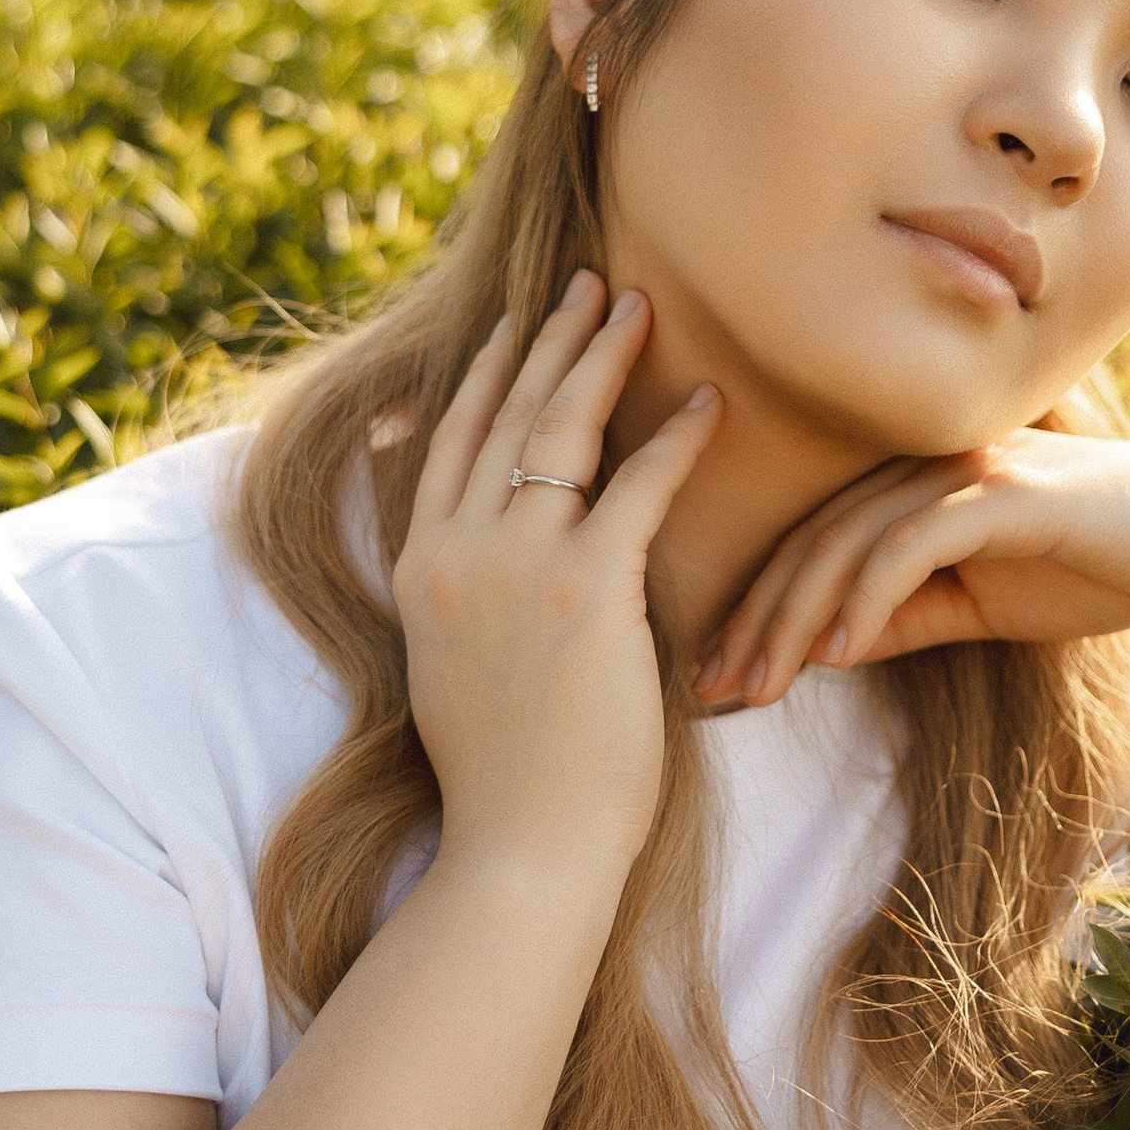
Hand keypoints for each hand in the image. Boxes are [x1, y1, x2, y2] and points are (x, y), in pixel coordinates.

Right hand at [396, 276, 720, 887]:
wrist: (521, 846)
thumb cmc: (506, 779)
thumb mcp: (452, 670)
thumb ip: (461, 602)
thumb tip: (478, 568)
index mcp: (421, 570)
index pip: (450, 443)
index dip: (487, 377)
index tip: (514, 326)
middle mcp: (456, 552)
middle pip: (504, 416)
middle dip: (549, 340)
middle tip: (589, 283)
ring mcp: (515, 566)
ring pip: (559, 430)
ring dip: (600, 358)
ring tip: (638, 307)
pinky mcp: (585, 588)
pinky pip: (636, 487)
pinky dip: (676, 438)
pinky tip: (709, 401)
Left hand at [693, 432, 1129, 706]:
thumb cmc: (1098, 568)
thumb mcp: (982, 606)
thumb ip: (906, 616)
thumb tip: (825, 650)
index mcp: (912, 485)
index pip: (810, 546)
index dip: (756, 611)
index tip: (714, 681)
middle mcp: (925, 465)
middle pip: (811, 541)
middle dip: (753, 620)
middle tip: (707, 691)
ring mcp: (964, 473)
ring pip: (847, 542)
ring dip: (794, 618)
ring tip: (756, 686)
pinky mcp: (1004, 494)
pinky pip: (912, 544)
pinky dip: (867, 596)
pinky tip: (836, 653)